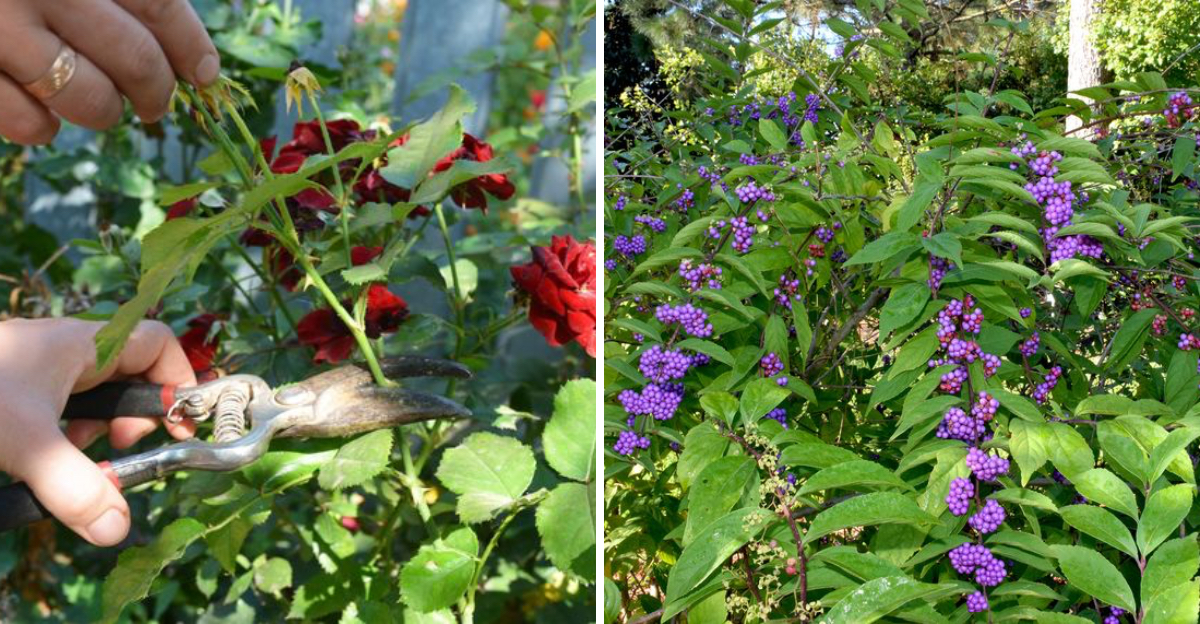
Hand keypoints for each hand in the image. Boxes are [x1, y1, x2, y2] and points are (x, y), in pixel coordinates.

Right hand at [0, 0, 219, 144]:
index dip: (190, 45)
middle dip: (157, 91)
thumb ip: (125, 2)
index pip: (157, 5)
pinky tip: (46, 116)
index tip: (205, 73)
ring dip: (106, 112)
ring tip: (101, 104)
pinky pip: (28, 122)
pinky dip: (44, 129)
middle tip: (155, 104)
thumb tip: (193, 61)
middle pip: (136, 57)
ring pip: (90, 96)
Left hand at [0, 318, 196, 545]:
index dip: (177, 380)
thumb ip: (75, 489)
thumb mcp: (25, 445)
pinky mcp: (12, 396)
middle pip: (127, 376)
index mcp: (79, 344)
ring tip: (79, 462)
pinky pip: (57, 415)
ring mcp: (35, 373)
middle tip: (122, 450)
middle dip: (133, 417)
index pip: (156, 343)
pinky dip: (61, 442)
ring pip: (90, 400)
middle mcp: (62, 353)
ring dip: (95, 434)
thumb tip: (118, 529)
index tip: (176, 423)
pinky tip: (43, 465)